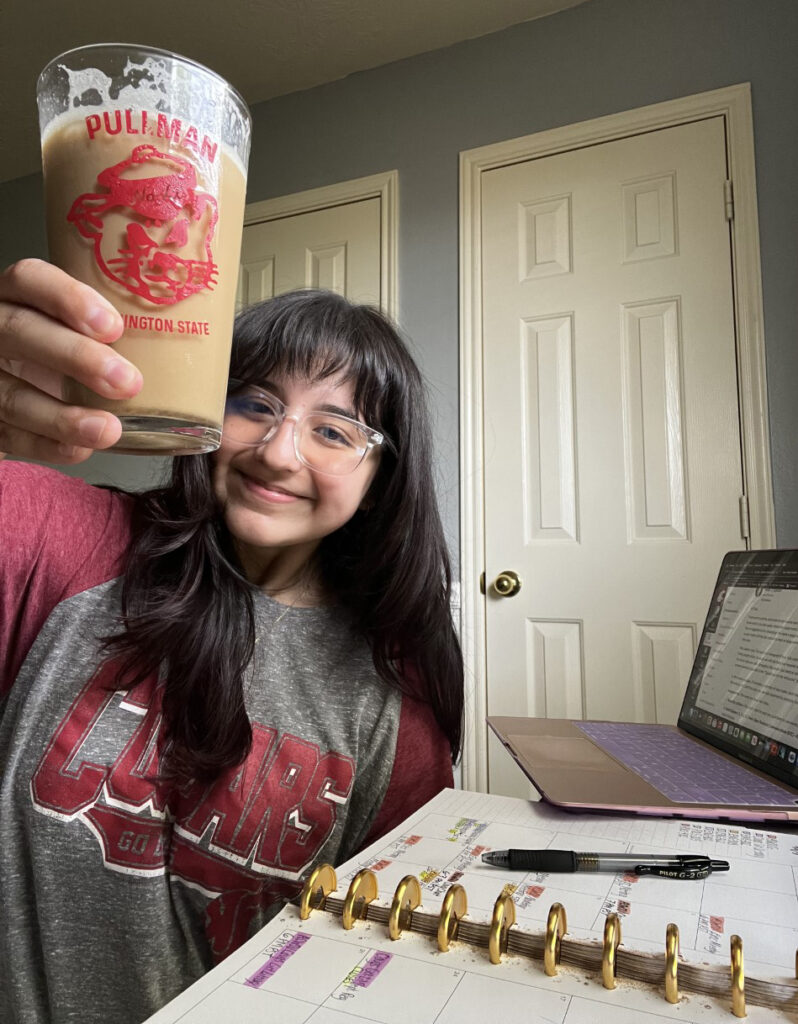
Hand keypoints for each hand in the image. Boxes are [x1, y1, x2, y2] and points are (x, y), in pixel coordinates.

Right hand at [0, 259, 141, 462]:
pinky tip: (80, 448)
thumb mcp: (83, 334)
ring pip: (12, 393)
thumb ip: (113, 331)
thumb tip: (195, 339)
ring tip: (109, 430)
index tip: (113, 326)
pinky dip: (47, 445)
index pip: (30, 279)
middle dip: (75, 356)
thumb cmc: (66, 358)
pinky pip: (10, 434)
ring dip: (63, 415)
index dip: (67, 298)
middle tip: (128, 382)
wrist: (23, 396)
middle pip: (20, 331)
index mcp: (17, 298)